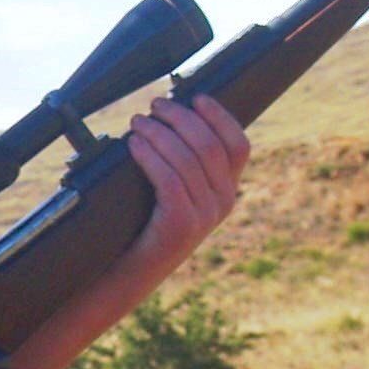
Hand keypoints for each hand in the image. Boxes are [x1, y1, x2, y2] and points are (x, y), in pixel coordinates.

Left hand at [125, 92, 250, 278]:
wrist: (130, 273)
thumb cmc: (145, 224)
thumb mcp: (174, 192)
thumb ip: (184, 163)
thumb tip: (173, 113)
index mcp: (227, 191)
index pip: (238, 145)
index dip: (220, 117)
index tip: (195, 96)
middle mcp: (223, 204)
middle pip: (209, 146)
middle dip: (181, 117)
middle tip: (154, 105)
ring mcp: (205, 217)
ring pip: (187, 159)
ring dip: (159, 133)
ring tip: (138, 122)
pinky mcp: (180, 226)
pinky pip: (168, 179)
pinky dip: (150, 155)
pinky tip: (133, 144)